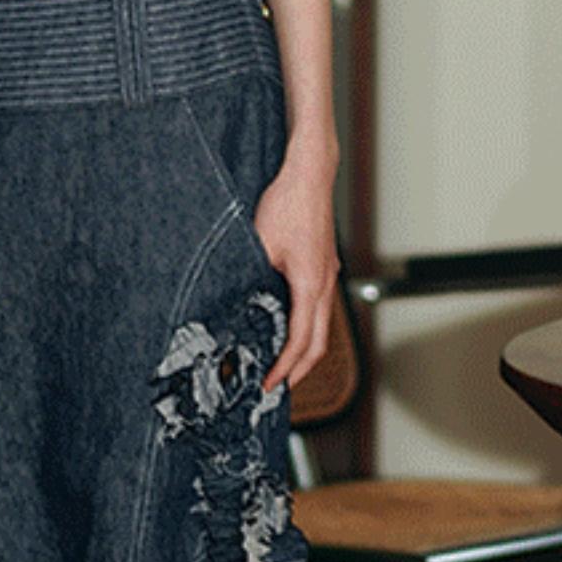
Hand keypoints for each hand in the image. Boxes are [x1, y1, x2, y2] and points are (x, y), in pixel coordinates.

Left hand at [250, 153, 339, 391]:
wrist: (309, 174)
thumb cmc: (287, 203)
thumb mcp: (259, 244)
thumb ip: (251, 278)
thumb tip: (234, 303)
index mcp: (311, 284)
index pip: (301, 340)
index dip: (285, 368)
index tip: (269, 383)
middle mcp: (325, 284)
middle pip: (320, 342)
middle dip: (300, 370)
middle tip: (278, 387)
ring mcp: (327, 275)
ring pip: (323, 326)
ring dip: (306, 350)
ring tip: (284, 366)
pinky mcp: (324, 266)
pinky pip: (320, 307)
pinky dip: (307, 327)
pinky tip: (289, 328)